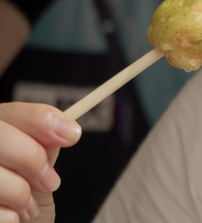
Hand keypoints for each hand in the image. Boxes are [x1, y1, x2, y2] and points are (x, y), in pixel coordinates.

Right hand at [0, 103, 80, 222]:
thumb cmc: (27, 202)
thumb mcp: (39, 173)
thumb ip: (43, 147)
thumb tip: (65, 129)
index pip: (11, 112)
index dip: (41, 120)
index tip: (72, 135)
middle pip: (0, 136)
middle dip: (31, 157)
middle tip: (51, 182)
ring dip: (21, 193)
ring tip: (29, 207)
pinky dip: (9, 216)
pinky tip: (12, 218)